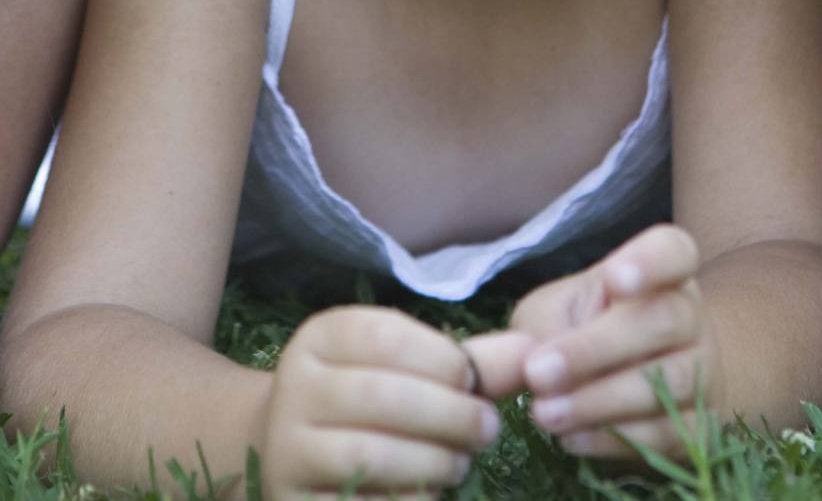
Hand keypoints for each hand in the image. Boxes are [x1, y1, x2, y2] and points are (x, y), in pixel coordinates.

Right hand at [254, 306, 501, 497]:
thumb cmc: (368, 400)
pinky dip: (410, 500)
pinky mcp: (295, 499)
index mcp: (322, 338)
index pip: (384, 336)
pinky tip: (431, 493)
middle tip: (488, 428)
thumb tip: (533, 352)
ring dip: (433, 461)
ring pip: (370, 454)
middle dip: (450, 414)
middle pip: (381, 396)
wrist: (291, 449)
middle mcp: (295, 388)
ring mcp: (288, 449)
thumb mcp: (408, 367)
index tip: (473, 382)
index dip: (442, 360)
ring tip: (460, 462)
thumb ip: (469, 362)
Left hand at [503, 224, 718, 460]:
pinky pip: (664, 433)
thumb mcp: (555, 312)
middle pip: (664, 321)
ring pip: (667, 383)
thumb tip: (531, 363)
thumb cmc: (583, 331)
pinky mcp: (698, 426)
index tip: (614, 280)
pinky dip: (613, 439)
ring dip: (599, 401)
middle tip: (538, 372)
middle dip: (595, 349)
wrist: (634, 384)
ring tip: (545, 413)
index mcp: (661, 273)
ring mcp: (703, 372)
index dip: (650, 262)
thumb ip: (544, 325)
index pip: (673, 251)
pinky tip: (572, 437)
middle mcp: (691, 316)